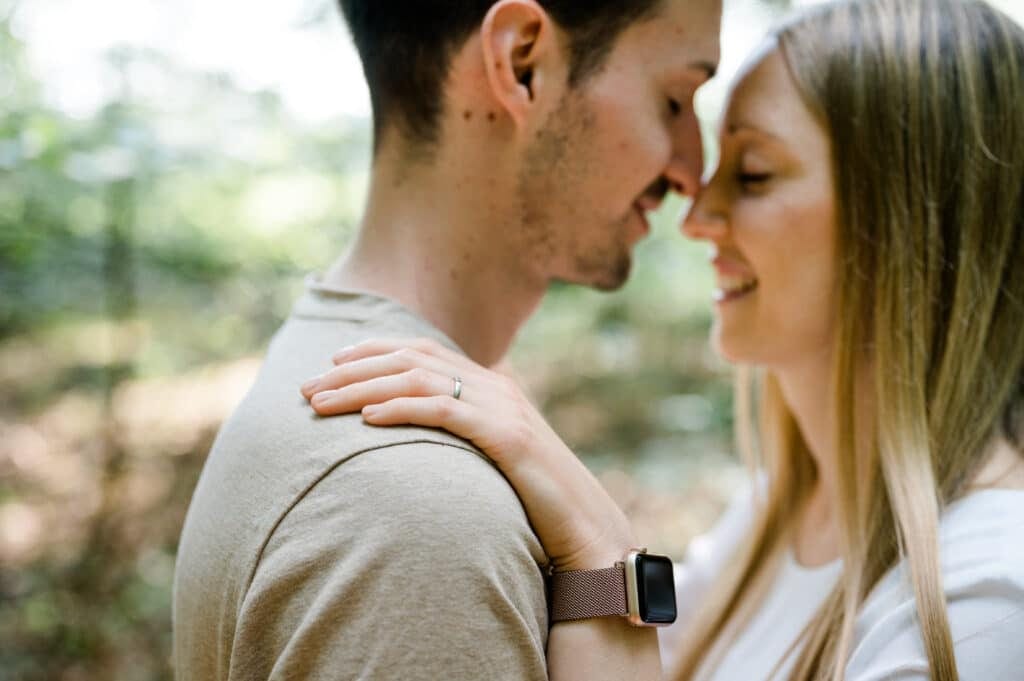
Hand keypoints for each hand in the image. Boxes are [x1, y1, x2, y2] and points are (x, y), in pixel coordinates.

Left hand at [300, 337, 636, 571]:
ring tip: (321, 404)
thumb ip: (464, 433)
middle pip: (411, 359)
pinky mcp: (506, 436)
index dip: (374, 350)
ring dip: (363, 388)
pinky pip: (444, 411)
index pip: (422, 350)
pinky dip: (402, 409)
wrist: (585, 526)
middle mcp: (496, 386)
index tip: (332, 360)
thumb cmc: (534, 499)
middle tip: (308, 388)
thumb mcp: (494, 457)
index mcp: (491, 385)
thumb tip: (422, 434)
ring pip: (419, 379)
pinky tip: (369, 419)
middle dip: (353, 370)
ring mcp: (502, 408)